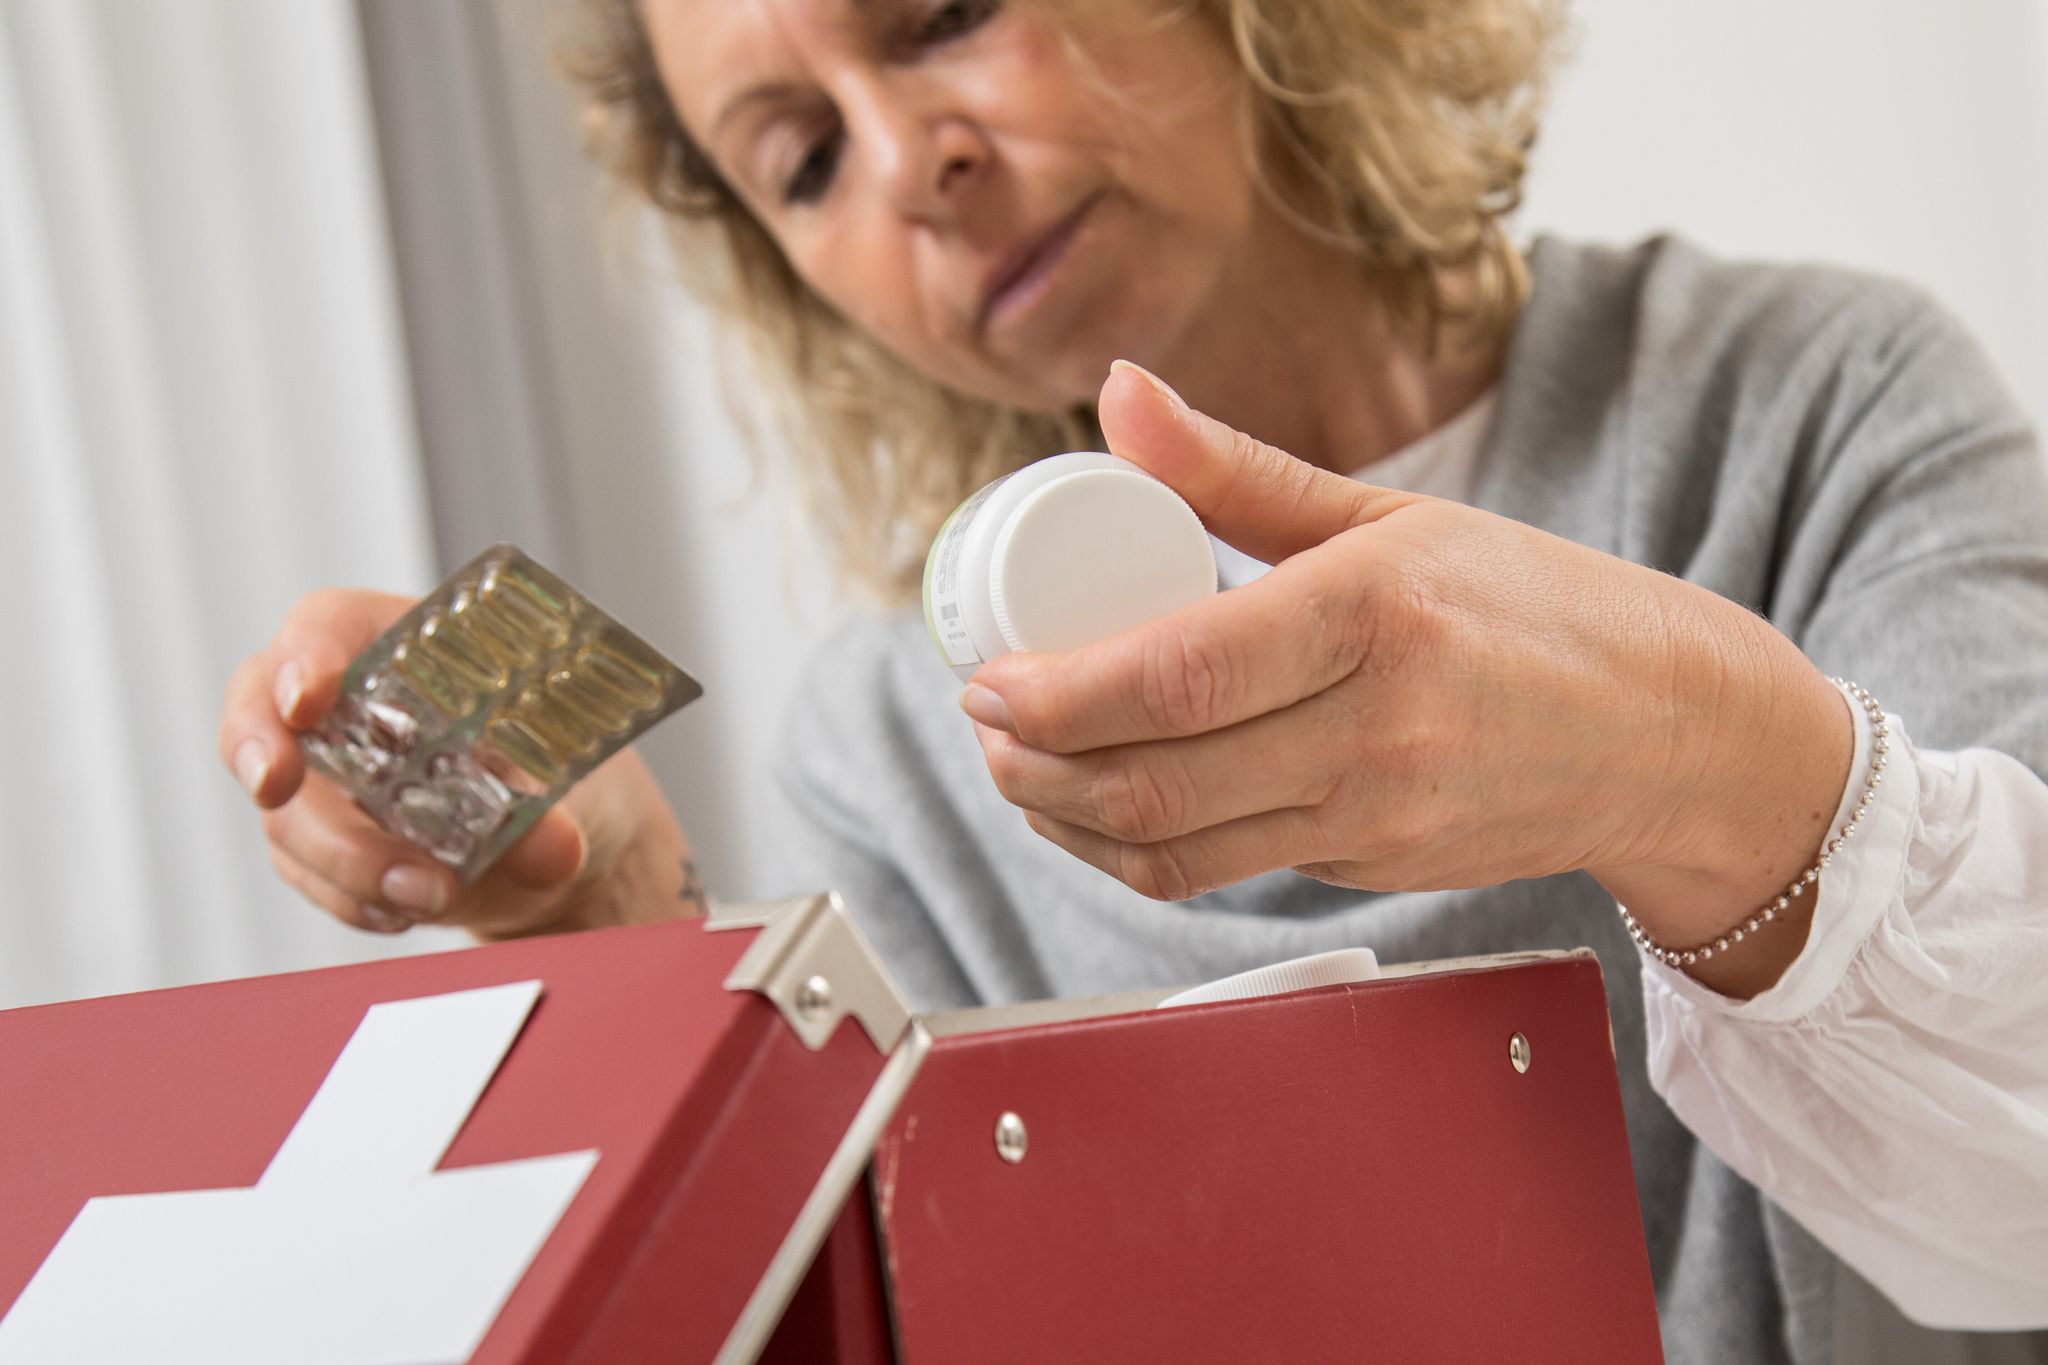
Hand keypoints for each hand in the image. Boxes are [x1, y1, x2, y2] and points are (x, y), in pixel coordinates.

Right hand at [218, 588, 698, 939]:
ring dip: (344, 862)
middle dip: (262, 751)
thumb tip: (552, 846)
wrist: (560, 846)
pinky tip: (407, 911)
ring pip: (285, 812)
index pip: (328, 625)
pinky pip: (309, 874)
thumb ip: (552, 814)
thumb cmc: (559, 777)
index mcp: (406, 648)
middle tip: (277, 790)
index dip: (304, 653)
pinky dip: (354, 900)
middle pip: (262, 707)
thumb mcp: (570, 786)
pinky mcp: (325, 844)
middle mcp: (348, 704)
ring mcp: (327, 777)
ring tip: (428, 894)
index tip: (307, 698)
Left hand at [964, 364, 1851, 997]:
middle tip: (984, 728)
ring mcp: (1374, 816)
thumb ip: (1236, 470)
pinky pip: (1222, 872)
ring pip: (1172, 847)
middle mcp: (1373, 728)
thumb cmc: (1535, 606)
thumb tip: (1118, 393)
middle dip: (1033, 766)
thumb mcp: (1391, 515)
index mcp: (1372, 614)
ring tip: (1020, 774)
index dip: (1054, 692)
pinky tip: (1102, 809)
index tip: (987, 680)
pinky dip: (1138, 850)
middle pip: (1151, 777)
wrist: (1672, 734)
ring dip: (1068, 821)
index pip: (1173, 673)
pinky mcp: (1371, 870)